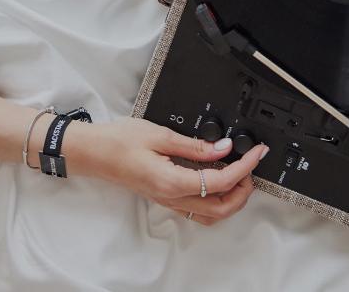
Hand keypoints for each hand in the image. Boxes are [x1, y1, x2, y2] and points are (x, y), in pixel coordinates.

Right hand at [64, 118, 268, 225]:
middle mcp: (171, 197)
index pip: (222, 182)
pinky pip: (196, 209)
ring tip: (238, 174)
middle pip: (222, 207)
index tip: (256, 153)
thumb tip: (223, 149)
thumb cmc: (117, 141)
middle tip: (251, 165)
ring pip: (211, 213)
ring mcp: (167, 200)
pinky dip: (214, 199)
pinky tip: (214, 179)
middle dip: (244, 189)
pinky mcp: (163, 196)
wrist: (92, 152)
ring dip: (231, 198)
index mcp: (172, 181)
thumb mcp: (159, 135)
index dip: (245, 167)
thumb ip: (194, 146)